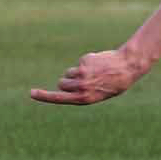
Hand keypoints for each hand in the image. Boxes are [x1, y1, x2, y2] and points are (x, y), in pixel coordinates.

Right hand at [30, 48, 145, 104]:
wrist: (128, 66)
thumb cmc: (115, 83)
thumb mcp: (99, 94)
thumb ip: (82, 93)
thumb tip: (63, 87)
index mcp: (85, 98)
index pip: (59, 98)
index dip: (44, 96)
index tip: (32, 93)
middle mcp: (82, 87)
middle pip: (61, 84)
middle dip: (68, 82)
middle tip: (84, 81)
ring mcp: (82, 74)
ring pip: (68, 73)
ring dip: (76, 73)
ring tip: (95, 73)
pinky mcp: (84, 62)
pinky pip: (79, 64)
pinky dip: (86, 64)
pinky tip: (100, 65)